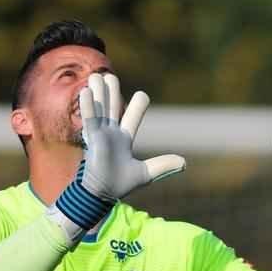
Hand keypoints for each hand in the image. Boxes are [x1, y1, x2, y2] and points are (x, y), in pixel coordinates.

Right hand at [52, 73, 184, 233]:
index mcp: (123, 139)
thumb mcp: (145, 173)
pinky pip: (90, 119)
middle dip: (111, 92)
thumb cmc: (119, 184)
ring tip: (97, 76)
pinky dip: (88, 106)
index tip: (142, 95)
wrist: (102, 195)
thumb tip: (184, 163)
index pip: (131, 118)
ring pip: (100, 108)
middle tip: (110, 77)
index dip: (137, 107)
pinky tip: (86, 92)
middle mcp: (111, 133)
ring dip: (99, 92)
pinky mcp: (92, 139)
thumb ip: (162, 166)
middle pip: (111, 107)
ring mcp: (100, 134)